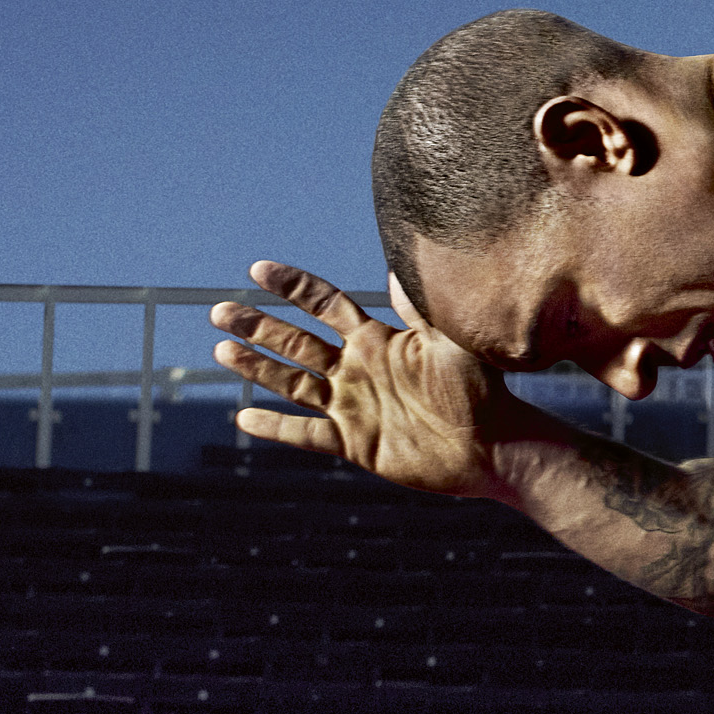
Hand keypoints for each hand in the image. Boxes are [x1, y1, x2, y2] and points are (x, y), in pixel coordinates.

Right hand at [207, 261, 508, 494]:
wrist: (493, 447)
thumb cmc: (482, 390)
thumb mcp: (452, 342)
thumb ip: (421, 309)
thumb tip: (398, 267)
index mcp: (377, 340)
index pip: (325, 305)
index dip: (293, 287)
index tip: (258, 270)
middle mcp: (358, 369)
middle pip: (296, 342)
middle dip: (258, 327)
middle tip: (219, 312)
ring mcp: (353, 406)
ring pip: (293, 383)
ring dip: (257, 368)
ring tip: (220, 350)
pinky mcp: (355, 443)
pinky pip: (306, 435)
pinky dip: (276, 428)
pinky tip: (244, 418)